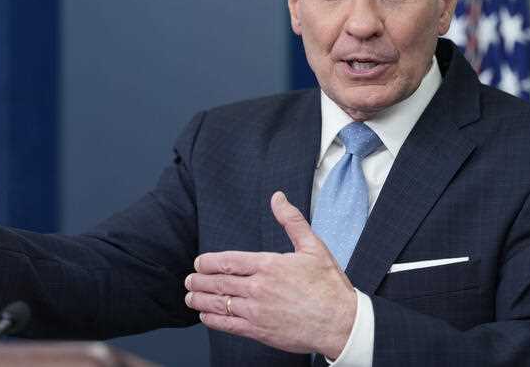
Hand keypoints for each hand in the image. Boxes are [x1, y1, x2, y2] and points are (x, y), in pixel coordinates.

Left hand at [184, 191, 356, 358]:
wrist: (340, 322)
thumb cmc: (329, 285)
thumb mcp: (313, 246)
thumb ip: (292, 221)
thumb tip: (278, 198)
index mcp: (269, 265)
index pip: (229, 262)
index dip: (209, 263)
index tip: (199, 263)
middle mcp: (258, 287)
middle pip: (219, 283)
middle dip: (199, 281)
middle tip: (189, 280)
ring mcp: (257, 311)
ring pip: (220, 304)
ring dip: (200, 300)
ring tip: (190, 297)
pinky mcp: (260, 331)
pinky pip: (229, 325)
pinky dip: (213, 320)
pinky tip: (206, 316)